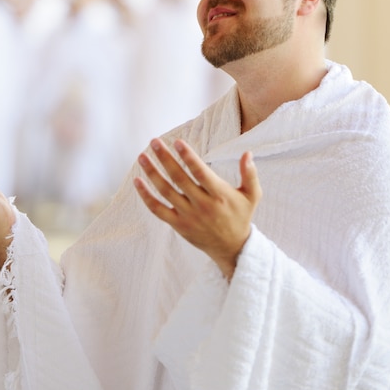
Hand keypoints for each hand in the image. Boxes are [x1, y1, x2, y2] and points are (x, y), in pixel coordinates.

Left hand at [133, 138, 261, 279]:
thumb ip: (250, 174)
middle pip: (179, 178)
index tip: (178, 142)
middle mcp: (202, 205)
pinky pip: (158, 209)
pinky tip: (137, 181)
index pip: (200, 172)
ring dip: (152, 173)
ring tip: (142, 157)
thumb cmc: (240, 216)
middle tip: (154, 141)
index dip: (188, 156)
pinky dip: (146, 196)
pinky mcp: (178, 224)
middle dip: (165, 158)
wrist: (231, 247)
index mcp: (219, 195)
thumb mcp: (252, 196)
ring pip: (166, 192)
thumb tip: (247, 153)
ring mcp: (188, 215)